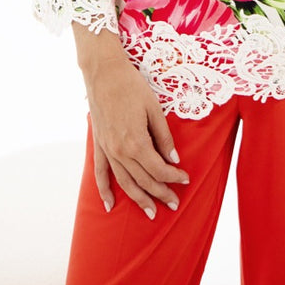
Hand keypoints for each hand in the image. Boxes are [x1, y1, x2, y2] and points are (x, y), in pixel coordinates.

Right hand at [73, 26, 188, 218]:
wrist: (103, 72)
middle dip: (160, 194)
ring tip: (151, 212)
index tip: (185, 179)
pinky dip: (104, 191)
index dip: (173, 177)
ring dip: (138, 198)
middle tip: (174, 204)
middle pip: (143, 180)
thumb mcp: (154, 108)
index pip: (159, 169)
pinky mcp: (98, 144)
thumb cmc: (131, 85)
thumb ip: (163, 136)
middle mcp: (120, 151)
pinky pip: (100, 173)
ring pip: (124, 182)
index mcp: (136, 142)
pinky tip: (109, 205)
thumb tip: (173, 159)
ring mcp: (107, 150)